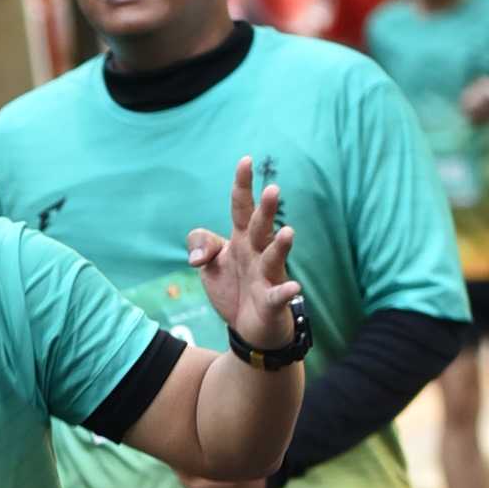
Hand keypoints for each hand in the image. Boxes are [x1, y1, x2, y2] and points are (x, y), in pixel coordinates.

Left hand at [187, 157, 302, 353]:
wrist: (247, 328)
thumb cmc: (232, 288)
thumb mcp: (209, 265)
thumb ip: (201, 246)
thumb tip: (195, 255)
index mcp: (241, 240)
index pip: (241, 208)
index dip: (242, 185)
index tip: (245, 160)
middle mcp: (257, 253)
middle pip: (261, 228)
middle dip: (266, 210)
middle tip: (272, 189)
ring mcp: (267, 276)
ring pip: (274, 257)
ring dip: (280, 246)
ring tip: (287, 232)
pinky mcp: (271, 301)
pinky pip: (278, 295)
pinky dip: (285, 292)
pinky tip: (293, 287)